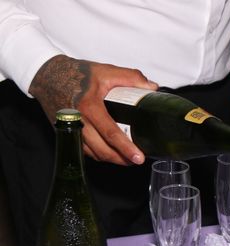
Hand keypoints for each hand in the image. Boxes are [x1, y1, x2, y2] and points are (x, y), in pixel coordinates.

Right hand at [29, 55, 158, 165]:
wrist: (48, 75)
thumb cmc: (76, 73)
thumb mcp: (106, 71)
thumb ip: (131, 77)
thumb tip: (152, 88)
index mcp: (90, 107)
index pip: (111, 133)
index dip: (126, 148)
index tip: (138, 157)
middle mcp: (79, 121)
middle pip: (103, 150)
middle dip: (122, 159)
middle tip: (137, 160)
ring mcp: (71, 130)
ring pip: (94, 154)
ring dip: (112, 159)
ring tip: (127, 159)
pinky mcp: (67, 134)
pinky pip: (85, 151)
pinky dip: (99, 155)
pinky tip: (111, 153)